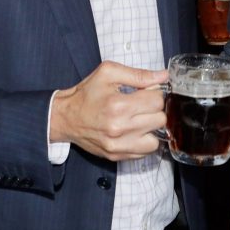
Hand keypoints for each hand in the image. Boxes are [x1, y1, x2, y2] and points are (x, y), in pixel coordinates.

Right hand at [49, 61, 168, 160]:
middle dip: (154, 110)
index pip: (157, 101)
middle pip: (159, 120)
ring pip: (155, 140)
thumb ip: (138, 74)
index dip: (154, 94)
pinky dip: (142, 141)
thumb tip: (163, 76)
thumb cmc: (87, 94)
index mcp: (118, 105)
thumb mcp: (109, 73)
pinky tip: (133, 131)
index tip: (145, 93)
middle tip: (141, 105)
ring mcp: (118, 145)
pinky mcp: (116, 156)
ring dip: (150, 129)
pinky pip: (144, 153)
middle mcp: (119, 128)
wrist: (66, 117)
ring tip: (139, 120)